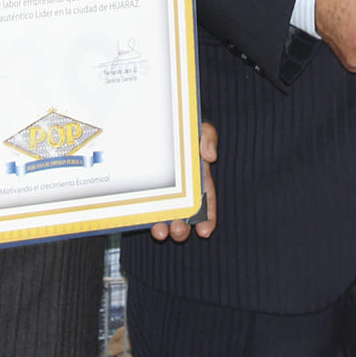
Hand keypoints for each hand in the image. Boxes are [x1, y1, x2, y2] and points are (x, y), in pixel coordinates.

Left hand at [150, 121, 217, 240]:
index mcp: (199, 179)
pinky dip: (146, 218)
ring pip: (165, 217)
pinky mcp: (147, 193)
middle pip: (185, 216)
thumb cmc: (184, 130)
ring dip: (164, 228)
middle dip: (183, 228)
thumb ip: (209, 137)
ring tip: (161, 232)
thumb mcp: (200, 129)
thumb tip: (211, 156)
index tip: (205, 230)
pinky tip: (144, 222)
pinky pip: (146, 208)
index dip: (208, 219)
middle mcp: (182, 191)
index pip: (206, 202)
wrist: (159, 124)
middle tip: (179, 230)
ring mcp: (164, 193)